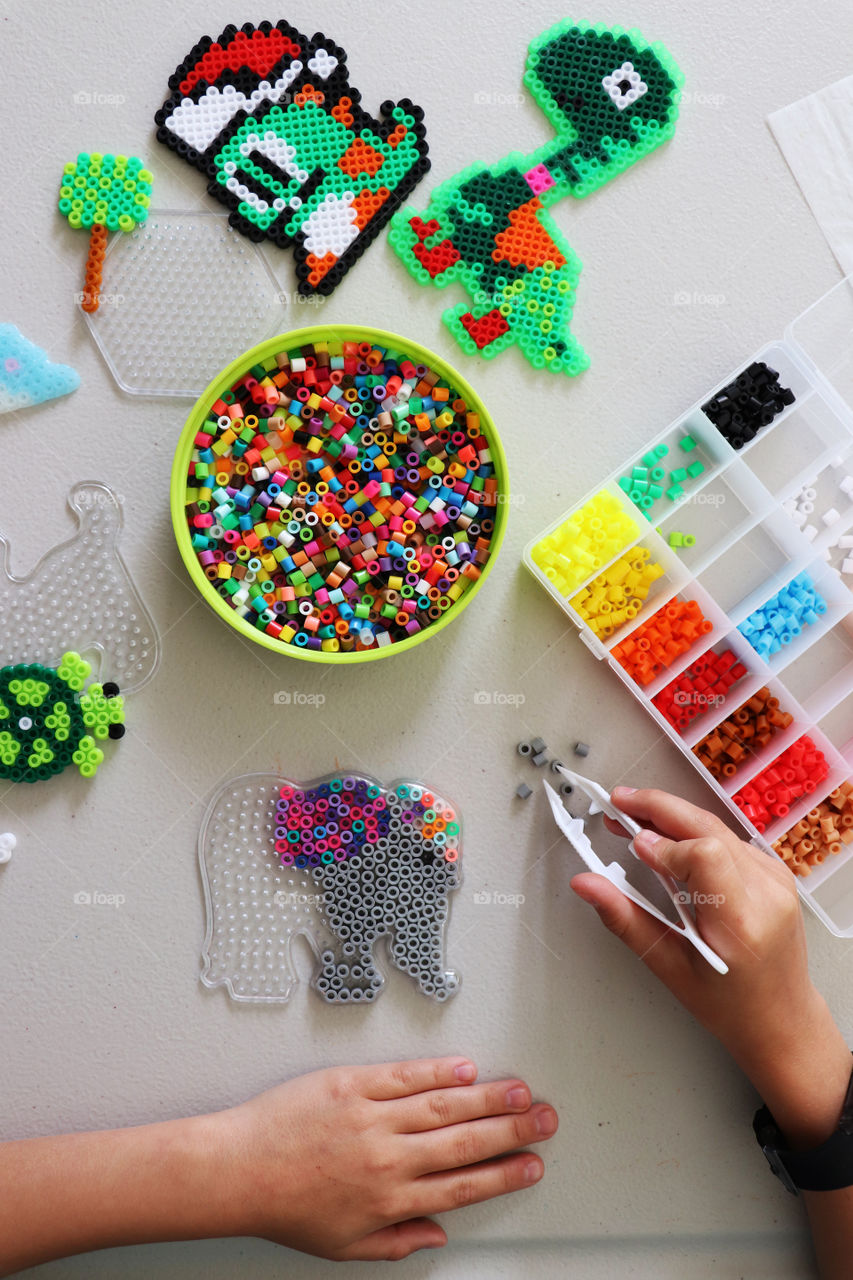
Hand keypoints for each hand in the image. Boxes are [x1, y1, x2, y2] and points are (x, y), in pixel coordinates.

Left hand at [215, 1056, 557, 1259]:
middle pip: (465, 1141)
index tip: (532, 1165)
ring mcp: (371, 1118)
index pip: (463, 1185)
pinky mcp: (351, 1085)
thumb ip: (396, 1242)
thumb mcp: (343, 1247)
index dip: (504, 1174)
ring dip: (488, 1098)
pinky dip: (438, 1072)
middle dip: (513, 1131)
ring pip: (443, 1105)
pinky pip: (404, 1076)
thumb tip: (437, 1235)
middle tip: (545, 1120)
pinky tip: (465, 1069)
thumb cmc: (285, 1208)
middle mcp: (388, 1158)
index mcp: (390, 1200)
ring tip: (519, 1092)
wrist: (237, 1170)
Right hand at [571, 787, 849, 1148]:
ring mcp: (774, 879)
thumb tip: (587, 884)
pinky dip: (691, 831)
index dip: (664, 845)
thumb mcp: (670, 967)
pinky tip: (665, 837)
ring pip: (716, 827)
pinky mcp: (773, 873)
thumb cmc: (730, 1005)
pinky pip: (726, 838)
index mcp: (742, 921)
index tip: (631, 845)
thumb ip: (625, 919)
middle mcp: (766, 893)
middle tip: (617, 802)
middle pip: (709, 827)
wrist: (781, 1019)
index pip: (704, 855)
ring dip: (672, 816)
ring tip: (632, 818)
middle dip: (658, 808)